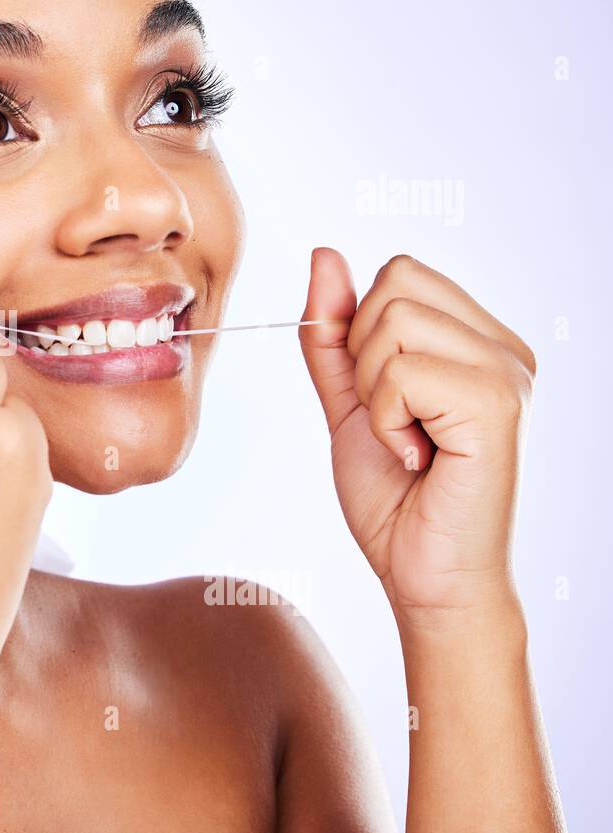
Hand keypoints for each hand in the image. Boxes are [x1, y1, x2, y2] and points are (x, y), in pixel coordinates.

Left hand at [299, 250, 535, 623]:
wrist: (424, 578)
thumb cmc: (395, 498)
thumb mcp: (348, 400)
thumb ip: (333, 332)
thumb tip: (325, 255)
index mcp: (479, 341)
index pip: (399, 274)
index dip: (361, 334)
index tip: (383, 401)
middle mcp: (505, 349)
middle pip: (394, 284)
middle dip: (363, 356)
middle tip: (394, 421)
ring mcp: (508, 374)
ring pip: (392, 320)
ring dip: (374, 392)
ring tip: (407, 440)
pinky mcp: (496, 405)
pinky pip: (400, 371)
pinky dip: (385, 418)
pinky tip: (416, 456)